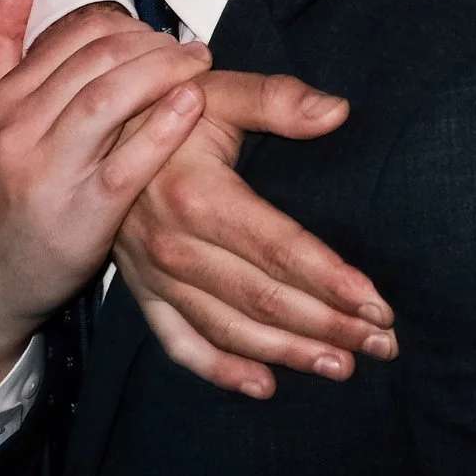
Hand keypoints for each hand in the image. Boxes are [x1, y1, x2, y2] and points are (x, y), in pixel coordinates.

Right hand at [0, 0, 207, 420]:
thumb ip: (0, 37)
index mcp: (1, 99)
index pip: (72, 34)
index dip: (125, 24)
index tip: (155, 32)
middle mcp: (19, 127)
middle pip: (97, 58)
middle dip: (152, 44)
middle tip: (190, 48)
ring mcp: (48, 170)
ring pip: (109, 97)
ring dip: (163, 71)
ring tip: (200, 65)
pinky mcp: (80, 213)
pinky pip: (128, 162)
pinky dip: (163, 128)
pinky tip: (194, 106)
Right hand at [112, 70, 393, 398]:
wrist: (93, 131)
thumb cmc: (168, 105)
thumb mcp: (218, 90)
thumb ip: (277, 99)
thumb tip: (337, 111)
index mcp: (199, 196)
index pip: (279, 250)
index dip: (331, 280)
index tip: (378, 303)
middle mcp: (175, 245)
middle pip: (263, 298)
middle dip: (328, 325)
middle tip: (382, 343)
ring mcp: (155, 276)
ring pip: (229, 328)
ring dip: (288, 353)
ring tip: (343, 366)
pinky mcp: (143, 292)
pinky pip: (180, 343)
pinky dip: (220, 370)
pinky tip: (264, 385)